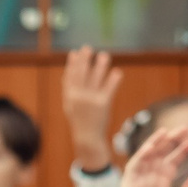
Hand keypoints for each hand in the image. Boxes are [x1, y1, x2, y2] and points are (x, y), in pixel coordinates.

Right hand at [61, 45, 122, 170]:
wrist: (87, 138)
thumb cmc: (80, 119)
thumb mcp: (70, 104)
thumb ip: (70, 87)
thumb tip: (70, 70)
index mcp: (70, 97)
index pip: (70, 77)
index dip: (72, 64)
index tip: (75, 52)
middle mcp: (79, 97)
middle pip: (82, 75)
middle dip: (84, 61)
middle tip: (87, 48)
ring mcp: (91, 100)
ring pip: (96, 79)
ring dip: (100, 66)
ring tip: (104, 55)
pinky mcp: (103, 104)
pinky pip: (109, 89)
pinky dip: (113, 80)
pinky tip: (117, 72)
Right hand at [114, 124, 187, 186]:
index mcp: (162, 183)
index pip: (173, 161)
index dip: (183, 150)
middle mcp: (151, 178)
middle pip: (162, 154)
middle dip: (172, 141)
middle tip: (186, 128)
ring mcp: (140, 180)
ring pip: (148, 156)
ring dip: (156, 143)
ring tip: (168, 132)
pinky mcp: (129, 184)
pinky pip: (135, 166)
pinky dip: (142, 155)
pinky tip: (152, 146)